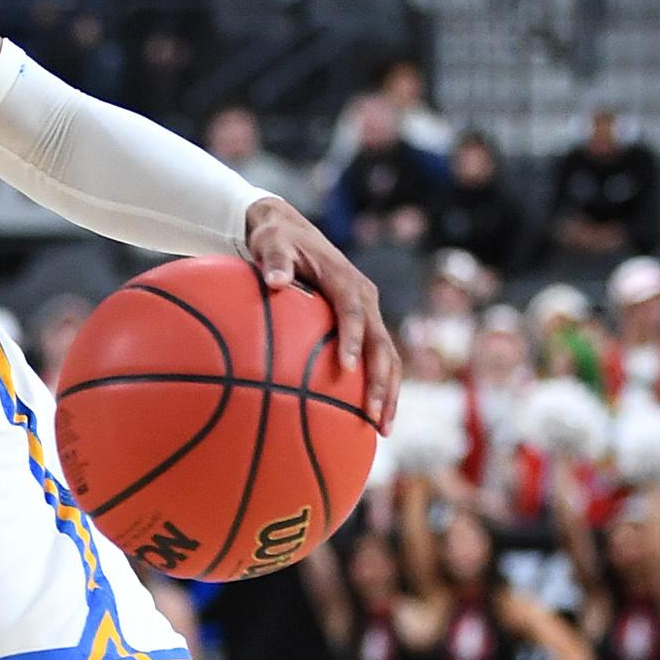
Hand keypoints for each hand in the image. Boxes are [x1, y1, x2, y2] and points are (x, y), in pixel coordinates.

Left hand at [243, 195, 400, 431]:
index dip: (353, 339)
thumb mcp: (270, 242)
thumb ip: (274, 259)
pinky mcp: (363, 325)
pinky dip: (378, 387)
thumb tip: (274, 280)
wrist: (288, 230)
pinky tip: (367, 420)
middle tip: (376, 416)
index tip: (347, 368)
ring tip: (383, 429)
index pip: (353, 312)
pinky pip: (376, 359)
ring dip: (389, 392)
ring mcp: (368, 313)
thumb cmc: (275, 239)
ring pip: (387, 356)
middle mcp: (364, 298)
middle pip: (382, 344)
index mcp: (344, 280)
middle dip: (382, 381)